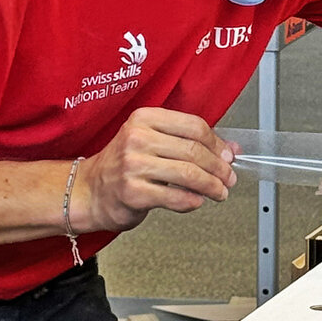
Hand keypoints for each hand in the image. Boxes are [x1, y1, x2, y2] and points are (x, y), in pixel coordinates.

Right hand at [75, 108, 239, 230]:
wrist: (90, 191)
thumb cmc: (125, 166)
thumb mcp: (154, 143)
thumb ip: (191, 143)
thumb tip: (231, 150)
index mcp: (145, 119)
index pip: (194, 126)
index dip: (217, 144)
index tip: (228, 156)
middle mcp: (137, 138)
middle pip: (194, 151)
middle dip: (219, 168)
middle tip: (229, 178)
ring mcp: (133, 165)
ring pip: (188, 174)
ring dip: (211, 186)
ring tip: (220, 193)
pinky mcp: (133, 192)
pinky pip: (175, 196)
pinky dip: (192, 201)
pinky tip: (198, 201)